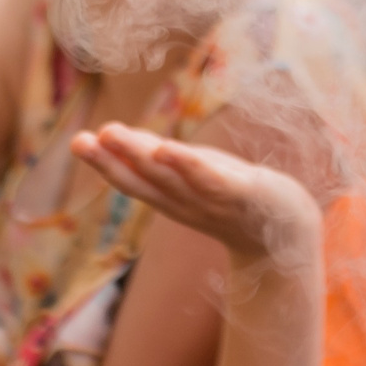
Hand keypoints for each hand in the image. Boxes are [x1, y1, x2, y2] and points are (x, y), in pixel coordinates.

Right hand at [70, 122, 322, 268]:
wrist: (287, 231)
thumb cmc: (237, 196)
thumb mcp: (193, 174)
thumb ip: (159, 159)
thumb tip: (115, 137)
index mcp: (172, 197)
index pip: (132, 179)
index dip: (105, 162)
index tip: (78, 141)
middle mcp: (185, 202)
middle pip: (143, 180)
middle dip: (109, 160)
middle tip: (79, 141)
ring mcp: (211, 201)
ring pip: (169, 178)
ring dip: (139, 156)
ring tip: (112, 134)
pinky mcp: (241, 194)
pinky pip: (210, 180)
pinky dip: (187, 166)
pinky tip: (166, 149)